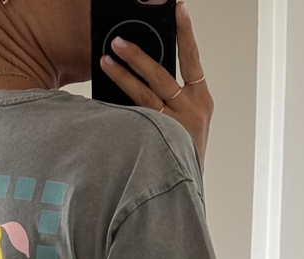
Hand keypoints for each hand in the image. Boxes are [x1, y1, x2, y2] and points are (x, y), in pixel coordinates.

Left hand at [101, 1, 213, 168]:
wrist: (187, 194)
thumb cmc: (185, 156)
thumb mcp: (189, 123)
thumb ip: (174, 98)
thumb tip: (144, 70)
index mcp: (201, 101)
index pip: (192, 58)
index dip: (185, 32)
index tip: (179, 8)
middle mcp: (190, 112)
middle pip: (161, 75)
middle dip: (138, 55)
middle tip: (119, 41)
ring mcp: (173, 128)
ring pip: (144, 96)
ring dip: (123, 76)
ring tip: (106, 60)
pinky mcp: (157, 143)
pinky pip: (133, 121)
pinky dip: (118, 110)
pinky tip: (102, 102)